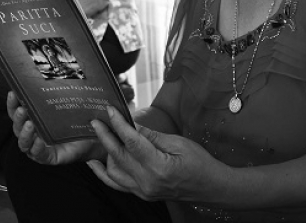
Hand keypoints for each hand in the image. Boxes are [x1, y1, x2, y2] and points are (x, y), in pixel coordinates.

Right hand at [7, 91, 98, 165]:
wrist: (95, 137)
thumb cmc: (79, 120)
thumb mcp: (68, 104)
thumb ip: (61, 92)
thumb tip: (61, 71)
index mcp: (35, 119)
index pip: (17, 111)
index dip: (12, 103)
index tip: (13, 92)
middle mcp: (33, 133)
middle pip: (18, 126)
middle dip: (18, 117)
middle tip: (23, 109)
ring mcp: (39, 146)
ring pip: (24, 142)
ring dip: (24, 133)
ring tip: (31, 124)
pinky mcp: (48, 158)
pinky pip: (38, 154)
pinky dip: (36, 148)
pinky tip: (39, 141)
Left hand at [87, 106, 223, 201]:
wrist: (211, 187)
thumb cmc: (200, 163)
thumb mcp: (179, 143)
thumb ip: (152, 136)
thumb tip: (132, 124)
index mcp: (159, 167)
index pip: (132, 142)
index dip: (119, 124)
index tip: (109, 110)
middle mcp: (147, 182)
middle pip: (119, 156)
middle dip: (105, 135)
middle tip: (96, 121)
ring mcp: (143, 191)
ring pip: (113, 171)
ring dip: (105, 153)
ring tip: (102, 136)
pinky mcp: (142, 194)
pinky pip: (117, 185)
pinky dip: (104, 174)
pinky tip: (94, 163)